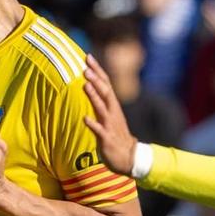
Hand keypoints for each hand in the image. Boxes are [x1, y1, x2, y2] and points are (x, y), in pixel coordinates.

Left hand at [79, 53, 139, 177]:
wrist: (129, 158)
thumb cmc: (116, 136)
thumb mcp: (108, 116)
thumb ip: (100, 102)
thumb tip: (89, 86)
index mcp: (113, 106)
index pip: (105, 84)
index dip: (97, 70)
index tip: (88, 57)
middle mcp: (113, 113)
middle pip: (105, 92)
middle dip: (96, 79)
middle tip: (86, 67)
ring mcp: (110, 125)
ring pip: (102, 108)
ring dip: (94, 96)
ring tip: (85, 85)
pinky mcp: (107, 139)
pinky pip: (100, 131)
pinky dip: (93, 124)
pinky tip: (85, 118)